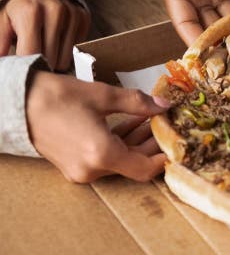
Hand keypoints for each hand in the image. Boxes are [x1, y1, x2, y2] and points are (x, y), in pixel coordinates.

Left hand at [0, 0, 89, 70]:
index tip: (23, 67)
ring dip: (55, 60)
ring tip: (45, 50)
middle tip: (34, 58)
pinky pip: (77, 49)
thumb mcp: (2, 22)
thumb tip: (3, 65)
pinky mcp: (84, 17)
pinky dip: (66, 50)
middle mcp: (55, 10)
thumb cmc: (18, 9)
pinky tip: (57, 41)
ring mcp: (72, 14)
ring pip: (66, 58)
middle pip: (51, 58)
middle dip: (42, 63)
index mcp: (30, 11)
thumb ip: (0, 42)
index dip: (26, 64)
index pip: (31, 53)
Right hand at [26, 71, 171, 182]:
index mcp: (101, 154)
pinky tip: (133, 123)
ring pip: (120, 160)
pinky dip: (120, 143)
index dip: (163, 158)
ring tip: (154, 121)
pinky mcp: (74, 164)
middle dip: (153, 145)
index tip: (177, 143)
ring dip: (138, 142)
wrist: (17, 102)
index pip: (144, 169)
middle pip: (134, 164)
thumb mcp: (103, 96)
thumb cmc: (57, 97)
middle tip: (169, 126)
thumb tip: (164, 105)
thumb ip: (137, 103)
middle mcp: (92, 169)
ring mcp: (81, 169)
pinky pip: (105, 157)